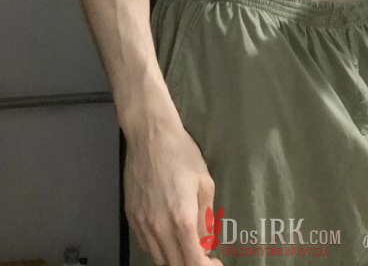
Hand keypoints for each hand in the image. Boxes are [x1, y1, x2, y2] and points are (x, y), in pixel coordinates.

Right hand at [124, 117, 223, 265]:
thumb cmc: (181, 154)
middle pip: (175, 265)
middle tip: (204, 256)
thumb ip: (206, 217)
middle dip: (192, 264)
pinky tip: (168, 236)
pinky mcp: (131, 217)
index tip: (215, 263)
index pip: (193, 262)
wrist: (150, 135)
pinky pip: (145, 244)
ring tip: (188, 246)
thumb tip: (206, 242)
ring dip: (175, 258)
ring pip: (158, 258)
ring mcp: (142, 224)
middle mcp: (159, 228)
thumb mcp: (205, 182)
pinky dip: (159, 248)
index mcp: (182, 220)